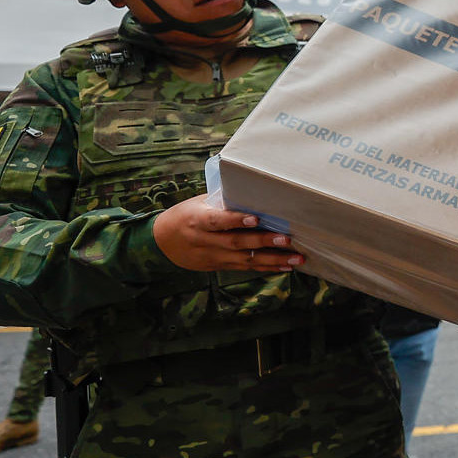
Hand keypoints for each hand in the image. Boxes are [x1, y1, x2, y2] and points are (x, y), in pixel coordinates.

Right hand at [152, 193, 302, 272]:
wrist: (161, 242)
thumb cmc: (186, 214)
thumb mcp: (199, 203)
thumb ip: (223, 201)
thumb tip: (254, 190)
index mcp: (197, 220)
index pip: (218, 221)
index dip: (237, 220)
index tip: (257, 218)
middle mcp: (205, 241)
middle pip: (236, 243)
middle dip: (263, 242)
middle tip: (286, 238)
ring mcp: (212, 256)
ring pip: (244, 260)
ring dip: (273, 260)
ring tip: (296, 258)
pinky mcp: (219, 266)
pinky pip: (245, 268)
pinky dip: (266, 268)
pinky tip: (285, 266)